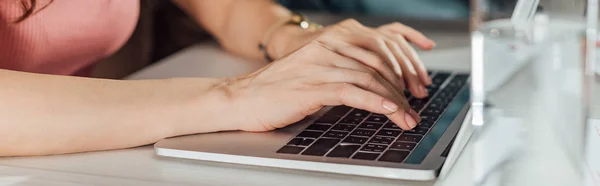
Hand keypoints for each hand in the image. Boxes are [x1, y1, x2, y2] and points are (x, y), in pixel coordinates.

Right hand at [218, 28, 421, 131]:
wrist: (242, 98)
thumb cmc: (276, 90)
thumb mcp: (313, 71)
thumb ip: (341, 71)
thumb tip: (374, 87)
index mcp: (329, 40)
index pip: (376, 49)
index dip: (401, 67)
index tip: (414, 85)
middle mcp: (326, 48)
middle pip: (378, 64)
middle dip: (403, 86)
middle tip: (416, 105)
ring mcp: (319, 66)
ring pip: (369, 79)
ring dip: (394, 101)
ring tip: (407, 117)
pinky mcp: (312, 87)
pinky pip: (352, 92)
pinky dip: (375, 103)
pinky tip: (389, 112)